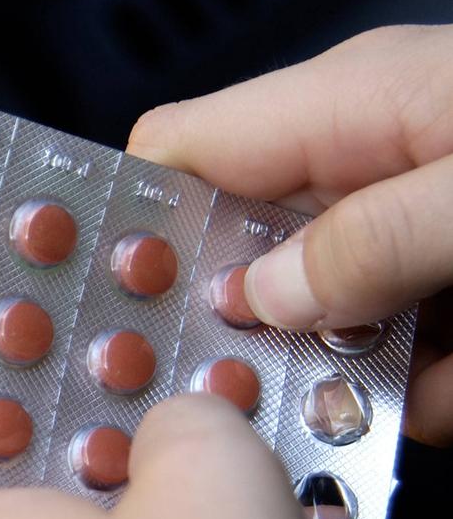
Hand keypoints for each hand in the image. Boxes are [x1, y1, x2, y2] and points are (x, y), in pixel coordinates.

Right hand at [127, 24, 452, 446]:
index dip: (127, 228)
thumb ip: (372, 238)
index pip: (180, 154)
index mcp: (353, 104)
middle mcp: (373, 164)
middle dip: (242, 337)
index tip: (100, 315)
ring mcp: (416, 230)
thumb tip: (265, 297)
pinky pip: (407, 357)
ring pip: (325, 325)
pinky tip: (447, 400)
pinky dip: (425, 394)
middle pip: (242, 257)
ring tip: (369, 414)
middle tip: (241, 401)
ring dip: (343, 383)